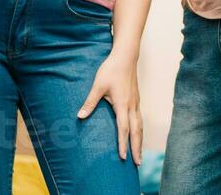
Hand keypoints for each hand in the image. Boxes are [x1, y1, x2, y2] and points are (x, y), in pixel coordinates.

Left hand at [77, 48, 143, 163]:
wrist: (125, 57)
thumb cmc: (111, 70)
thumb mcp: (98, 85)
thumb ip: (90, 102)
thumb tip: (80, 116)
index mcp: (123, 105)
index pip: (123, 129)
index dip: (123, 144)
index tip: (123, 157)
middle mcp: (132, 106)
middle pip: (136, 132)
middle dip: (137, 148)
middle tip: (137, 164)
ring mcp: (136, 103)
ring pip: (140, 126)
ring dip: (140, 141)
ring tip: (140, 155)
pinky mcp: (136, 100)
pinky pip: (140, 120)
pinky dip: (140, 131)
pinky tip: (138, 135)